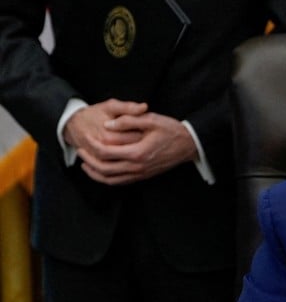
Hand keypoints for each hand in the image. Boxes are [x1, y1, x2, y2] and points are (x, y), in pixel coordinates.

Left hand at [73, 103, 198, 184]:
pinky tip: (101, 172)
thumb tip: (108, 124)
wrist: (190, 145)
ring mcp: (141, 173)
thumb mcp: (151, 119)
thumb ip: (128, 120)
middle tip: (80, 151)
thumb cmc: (172, 130)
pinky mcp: (144, 176)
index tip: (85, 138)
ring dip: (95, 173)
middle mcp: (138, 166)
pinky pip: (121, 182)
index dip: (92, 146)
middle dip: (89, 161)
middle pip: (105, 169)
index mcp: (138, 152)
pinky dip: (107, 179)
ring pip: (111, 179)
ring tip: (85, 164)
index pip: (106, 152)